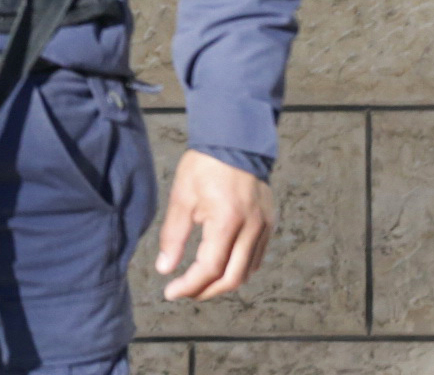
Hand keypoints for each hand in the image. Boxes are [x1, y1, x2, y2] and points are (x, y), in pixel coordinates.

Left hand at [155, 149, 273, 300]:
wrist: (234, 141)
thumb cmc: (204, 166)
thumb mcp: (181, 197)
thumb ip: (173, 236)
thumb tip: (164, 268)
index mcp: (226, 221)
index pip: (209, 268)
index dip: (189, 285)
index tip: (170, 292)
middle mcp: (250, 229)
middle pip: (233, 278)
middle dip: (207, 291)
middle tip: (185, 292)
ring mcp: (263, 227)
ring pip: (247, 271)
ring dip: (223, 282)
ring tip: (199, 283)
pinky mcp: (269, 224)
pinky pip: (256, 257)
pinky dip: (239, 269)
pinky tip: (221, 267)